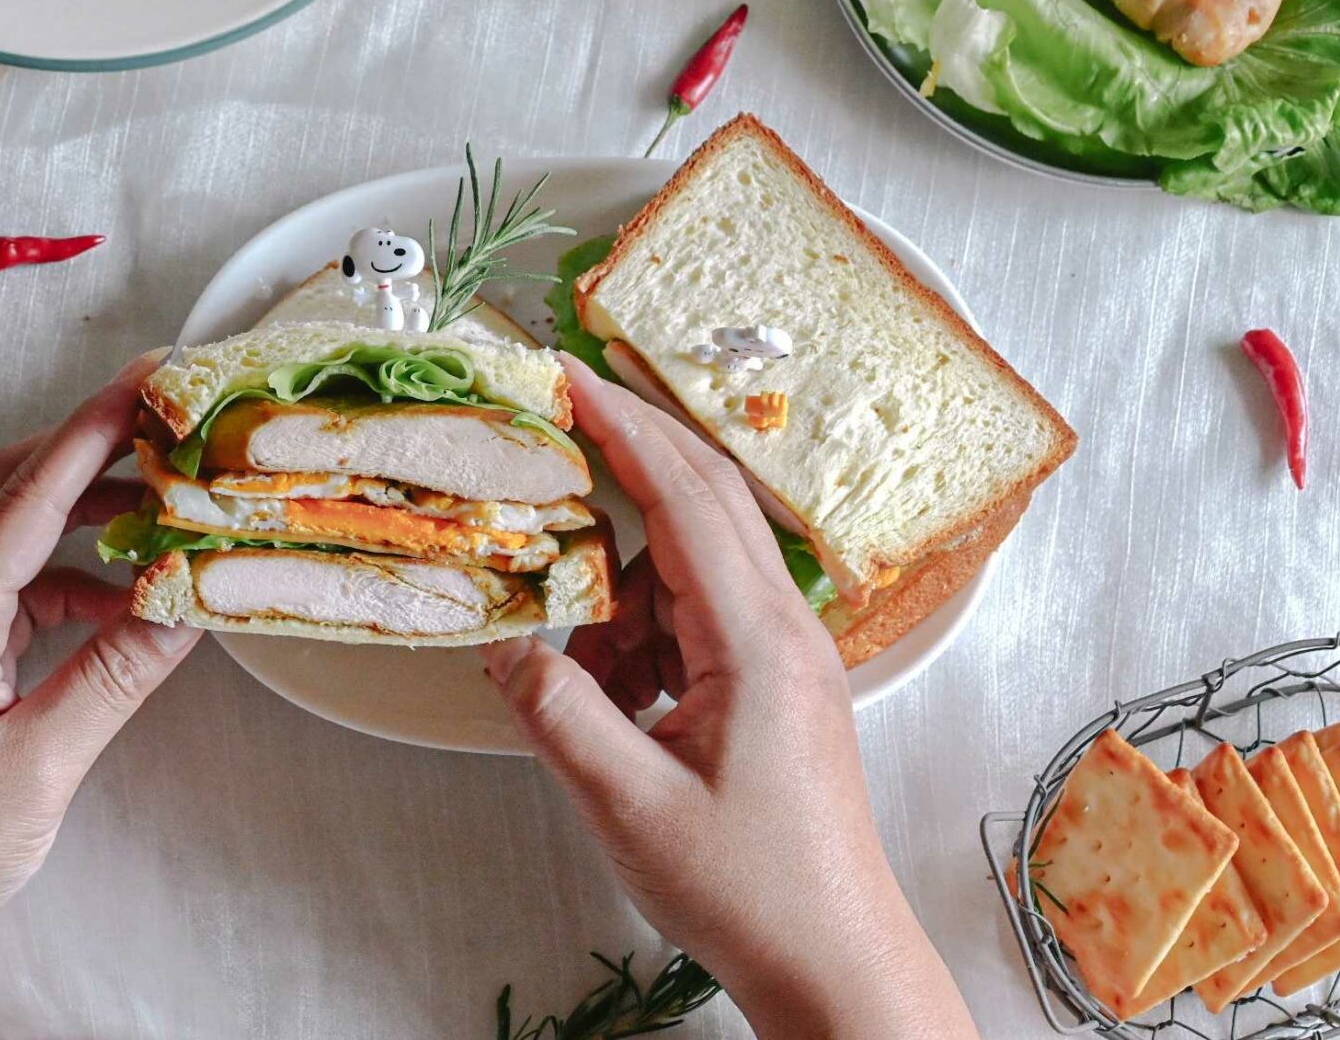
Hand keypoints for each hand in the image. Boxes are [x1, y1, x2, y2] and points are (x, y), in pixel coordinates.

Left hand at [0, 354, 196, 1039]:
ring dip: (79, 515)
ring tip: (161, 516)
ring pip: (6, 532)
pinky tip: (115, 607)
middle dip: (90, 448)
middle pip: (10, 487)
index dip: (96, 427)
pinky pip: (2, 585)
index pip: (31, 492)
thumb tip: (185, 608)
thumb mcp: (37, 765)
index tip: (150, 376)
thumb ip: (112, 677)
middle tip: (167, 427)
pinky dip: (62, 577)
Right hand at [482, 357, 974, 1039]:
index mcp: (759, 640)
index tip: (570, 375)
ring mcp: (787, 658)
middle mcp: (785, 630)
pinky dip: (644, 631)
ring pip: (694, 567)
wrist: (834, 963)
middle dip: (630, 454)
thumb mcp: (629, 803)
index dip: (625, 425)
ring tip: (578, 649)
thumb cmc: (751, 892)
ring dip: (625, 582)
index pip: (689, 495)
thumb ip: (558, 713)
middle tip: (557, 417)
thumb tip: (504, 648)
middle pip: (705, 501)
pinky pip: (700, 619)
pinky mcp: (776, 689)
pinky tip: (613, 692)